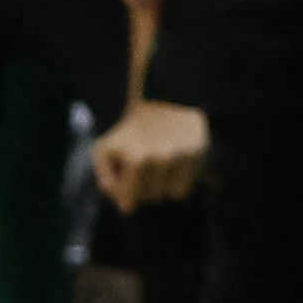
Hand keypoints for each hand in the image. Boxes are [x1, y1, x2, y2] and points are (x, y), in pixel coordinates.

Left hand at [91, 97, 211, 208]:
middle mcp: (163, 159)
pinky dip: (178, 179)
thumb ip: (105, 178)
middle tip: (139, 165)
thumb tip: (125, 204)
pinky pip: (185, 185)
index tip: (121, 179)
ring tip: (156, 162)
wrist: (159, 98)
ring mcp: (183, 156)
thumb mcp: (104, 148)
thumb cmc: (128, 129)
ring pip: (170, 194)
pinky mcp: (199, 152)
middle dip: (142, 187)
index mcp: (137, 160)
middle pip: (150, 198)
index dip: (123, 193)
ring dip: (161, 184)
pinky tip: (171, 162)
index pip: (129, 202)